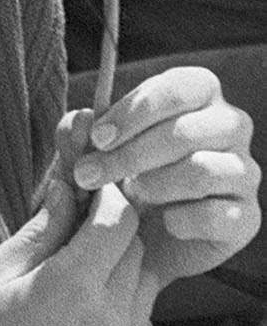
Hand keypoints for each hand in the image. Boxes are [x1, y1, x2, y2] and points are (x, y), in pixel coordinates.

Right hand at [0, 176, 156, 325]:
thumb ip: (36, 232)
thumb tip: (64, 190)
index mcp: (69, 287)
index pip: (118, 219)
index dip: (105, 194)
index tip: (85, 185)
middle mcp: (107, 320)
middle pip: (135, 248)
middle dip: (112, 224)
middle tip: (78, 215)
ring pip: (143, 283)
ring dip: (120, 261)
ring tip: (78, 260)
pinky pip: (139, 320)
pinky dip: (122, 298)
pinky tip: (82, 301)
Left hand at [67, 66, 261, 288]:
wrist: (142, 237)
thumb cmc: (118, 175)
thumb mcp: (89, 151)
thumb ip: (77, 132)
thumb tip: (80, 120)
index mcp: (199, 92)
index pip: (176, 87)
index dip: (134, 112)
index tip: (98, 139)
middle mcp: (231, 125)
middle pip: (184, 132)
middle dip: (129, 156)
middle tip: (91, 176)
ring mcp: (244, 171)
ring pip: (202, 171)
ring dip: (155, 186)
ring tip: (133, 196)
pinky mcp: (247, 217)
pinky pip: (217, 215)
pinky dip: (182, 220)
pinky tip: (165, 222)